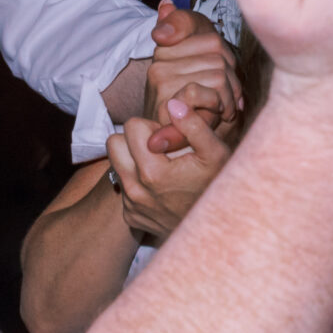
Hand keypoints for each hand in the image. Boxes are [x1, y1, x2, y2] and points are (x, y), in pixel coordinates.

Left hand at [106, 100, 233, 239]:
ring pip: (115, 164)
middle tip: (161, 150)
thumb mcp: (216, 153)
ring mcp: (131, 206)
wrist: (217, 230)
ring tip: (159, 164)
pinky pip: (122, 187)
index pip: (131, 126)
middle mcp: (136, 190)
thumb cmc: (218, 186)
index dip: (152, 127)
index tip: (169, 139)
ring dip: (133, 159)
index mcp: (153, 172)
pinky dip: (138, 182)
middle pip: (114, 143)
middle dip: (135, 140)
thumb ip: (195, 126)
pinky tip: (161, 187)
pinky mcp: (131, 217)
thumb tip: (173, 103)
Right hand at [139, 2, 240, 152]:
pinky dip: (216, 105)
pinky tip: (216, 115)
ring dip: (227, 96)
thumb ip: (183, 25)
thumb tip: (165, 3)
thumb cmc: (201, 102)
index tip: (221, 77)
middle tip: (224, 99)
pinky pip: (203, 91)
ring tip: (219, 109)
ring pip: (217, 74)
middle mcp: (159, 64)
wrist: (188, 146)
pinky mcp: (166, 105)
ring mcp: (160, 84)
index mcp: (168, 49)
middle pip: (218, 56)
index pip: (212, 38)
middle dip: (230, 79)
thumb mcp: (201, 58)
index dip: (227, 59)